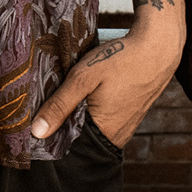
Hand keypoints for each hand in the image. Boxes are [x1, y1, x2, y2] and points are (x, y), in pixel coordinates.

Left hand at [30, 24, 180, 148]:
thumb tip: (37, 132)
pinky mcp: (129, 116)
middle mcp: (116, 136)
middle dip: (63, 122)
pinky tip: (86, 93)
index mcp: (104, 133)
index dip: (51, 132)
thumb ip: (60, 105)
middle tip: (48, 103)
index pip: (68, 144)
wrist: (157, 47)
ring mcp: (125, 127)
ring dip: (78, 114)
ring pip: (91, 127)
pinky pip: (103, 120)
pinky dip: (91, 109)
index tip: (34, 119)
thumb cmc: (121, 60)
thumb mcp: (83, 78)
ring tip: (66, 95)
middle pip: (80, 137)